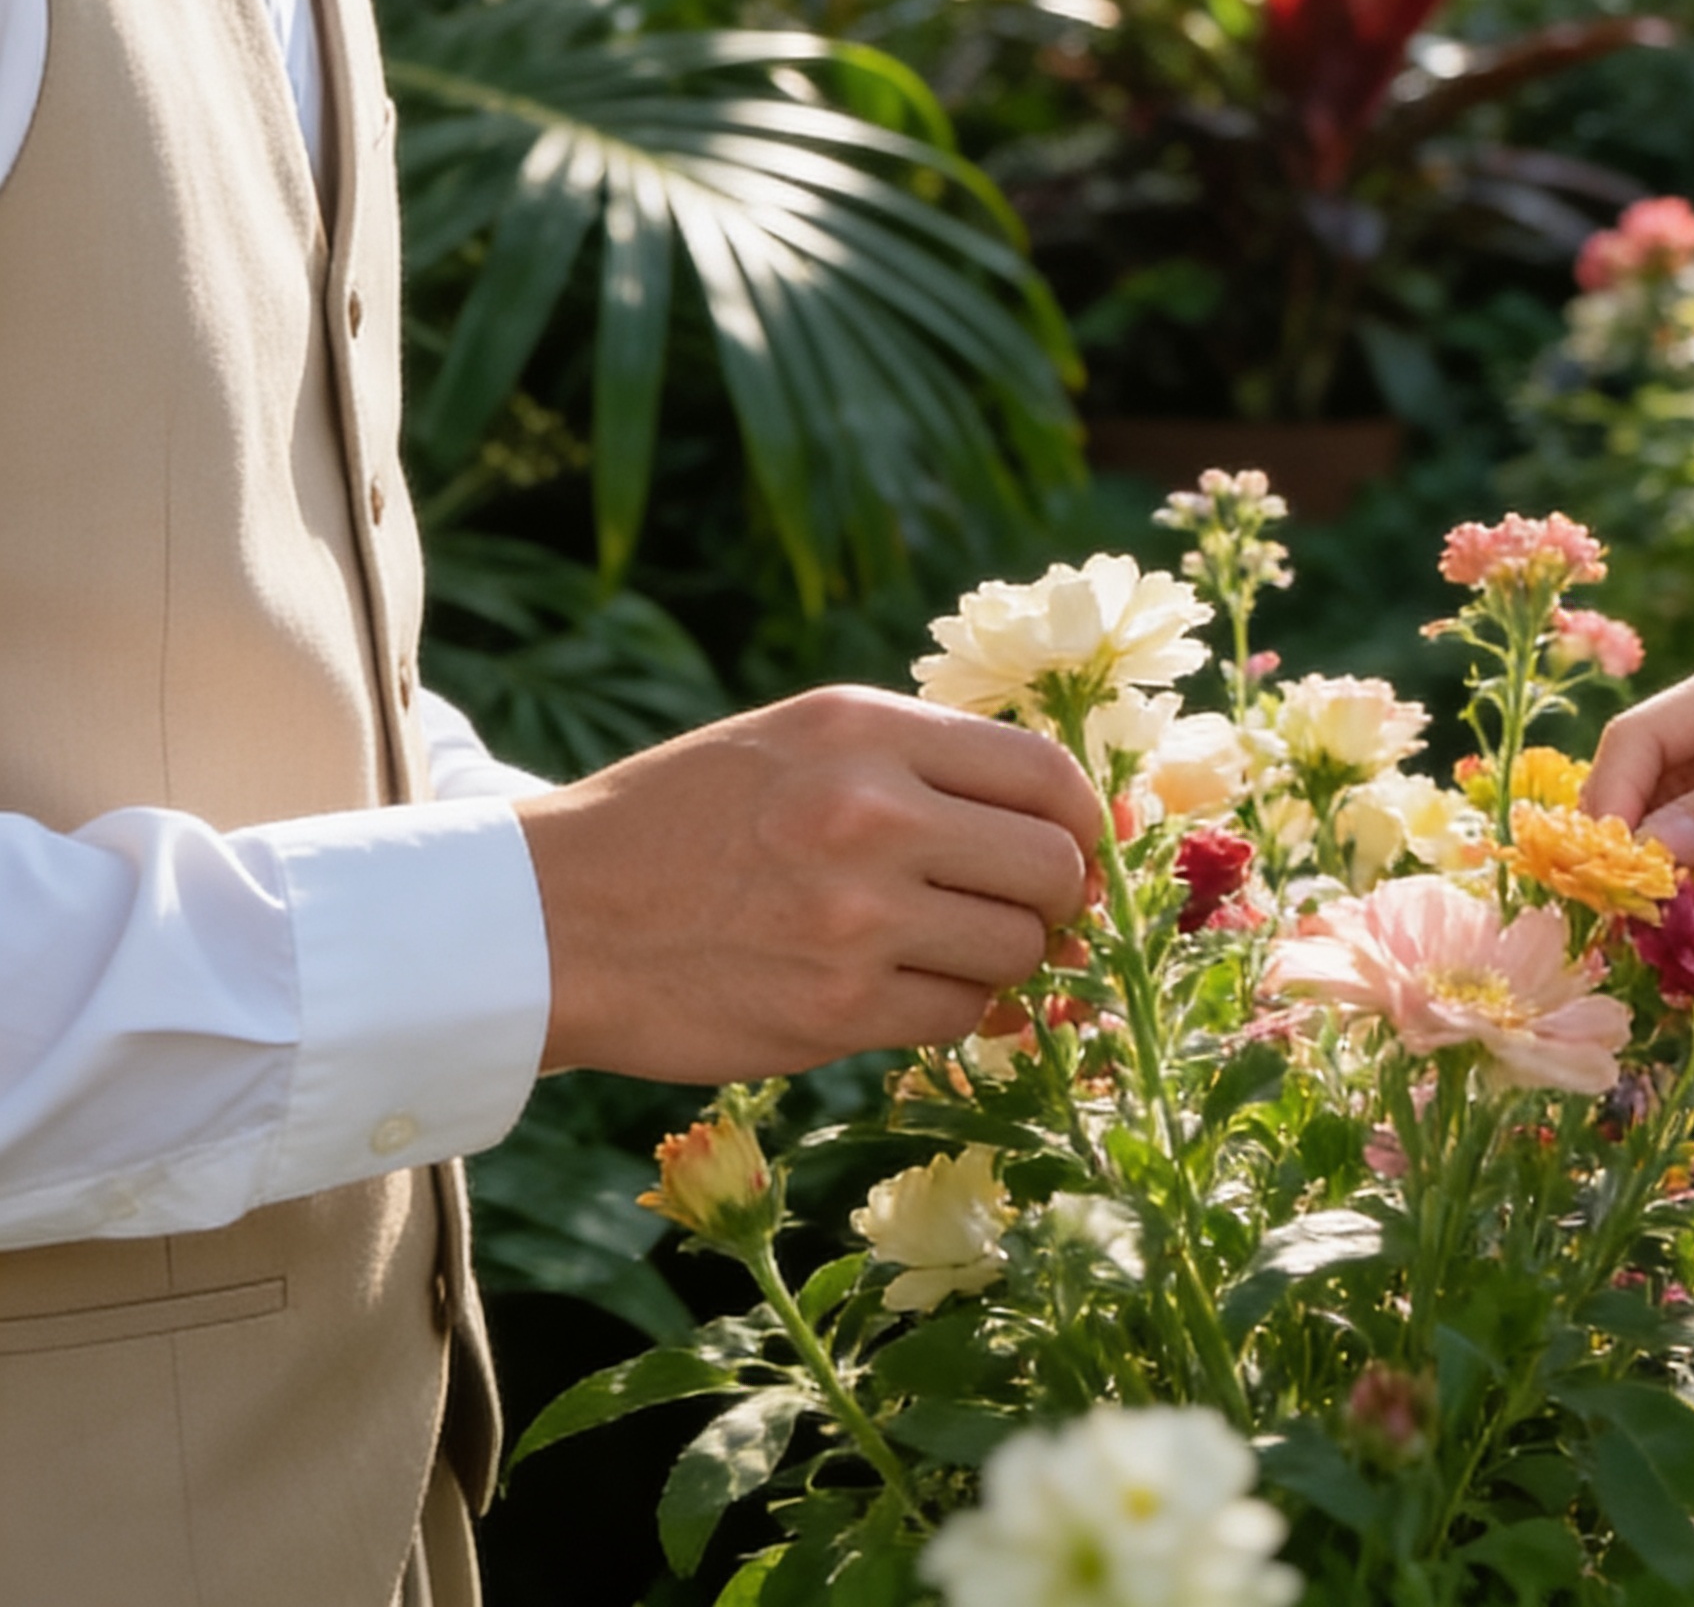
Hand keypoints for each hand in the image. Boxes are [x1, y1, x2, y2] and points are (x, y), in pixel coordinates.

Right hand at [517, 687, 1100, 1080]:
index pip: (1043, 770)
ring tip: (957, 953)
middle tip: (1032, 915)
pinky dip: (954, 1012)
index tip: (1084, 847)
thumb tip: (1054, 819)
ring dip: (1007, 961)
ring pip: (1014, 949)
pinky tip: (909, 993)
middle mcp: (874, 813)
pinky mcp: (833, 1013)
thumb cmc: (683, 821)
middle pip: (1050, 865)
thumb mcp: (798, 739)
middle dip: (1060, 899)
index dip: (1088, 817)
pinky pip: (956, 1017)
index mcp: (867, 730)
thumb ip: (918, 764)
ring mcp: (856, 918)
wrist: (553, 917)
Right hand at [1585, 652, 1693, 924]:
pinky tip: (1686, 963)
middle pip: (1638, 800)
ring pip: (1664, 857)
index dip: (1611, 796)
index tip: (1607, 864)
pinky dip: (1689, 929)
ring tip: (1642, 950)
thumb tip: (1650, 844)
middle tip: (1611, 919)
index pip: (1640, 739)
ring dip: (1652, 900)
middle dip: (1621, 855)